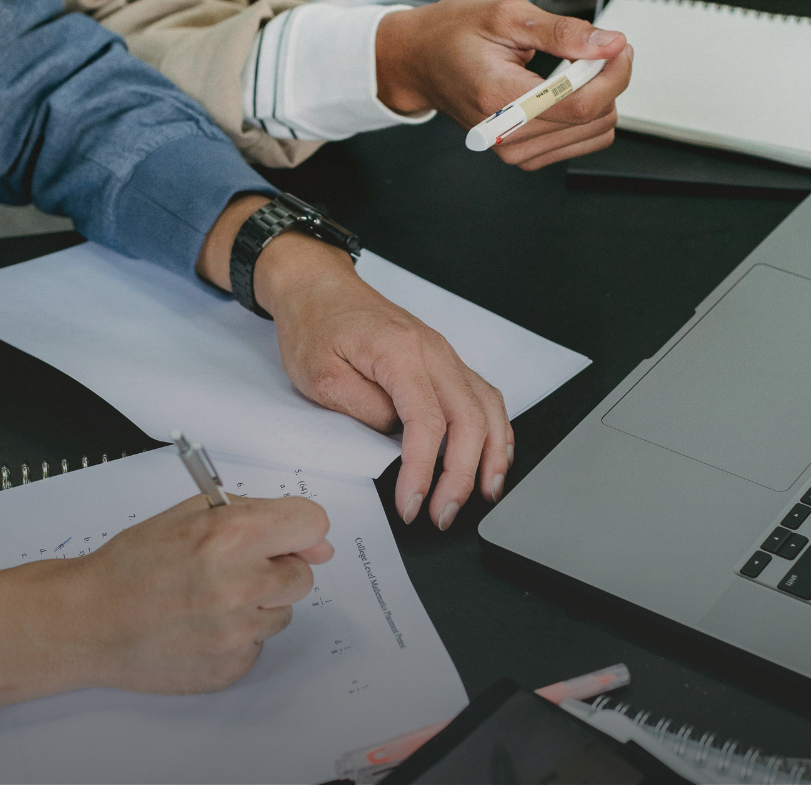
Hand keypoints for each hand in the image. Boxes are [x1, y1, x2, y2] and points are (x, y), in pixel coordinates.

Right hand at [0, 495, 332, 713]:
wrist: (89, 622)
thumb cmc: (132, 564)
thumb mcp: (189, 515)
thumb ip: (255, 515)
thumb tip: (318, 542)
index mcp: (233, 536)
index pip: (312, 523)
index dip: (299, 528)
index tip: (285, 536)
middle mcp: (241, 585)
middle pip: (303, 575)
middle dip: (276, 568)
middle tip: (233, 569)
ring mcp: (237, 632)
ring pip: (282, 612)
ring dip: (257, 604)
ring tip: (208, 599)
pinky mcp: (231, 666)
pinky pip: (258, 645)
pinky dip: (237, 635)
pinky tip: (201, 626)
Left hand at [197, 196, 513, 529]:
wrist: (317, 286)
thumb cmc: (315, 325)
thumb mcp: (320, 377)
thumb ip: (363, 411)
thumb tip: (396, 440)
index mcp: (400, 353)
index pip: (427, 423)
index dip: (423, 471)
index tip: (413, 504)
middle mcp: (433, 351)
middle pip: (469, 420)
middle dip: (462, 475)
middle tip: (445, 513)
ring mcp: (443, 354)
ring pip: (487, 407)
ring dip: (492, 454)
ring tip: (485, 492)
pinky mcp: (443, 361)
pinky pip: (483, 396)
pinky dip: (496, 429)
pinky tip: (494, 454)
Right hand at [375, 0, 632, 170]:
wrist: (421, 62)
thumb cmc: (453, 36)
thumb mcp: (508, 16)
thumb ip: (563, 33)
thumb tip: (608, 44)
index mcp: (500, 98)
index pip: (580, 104)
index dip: (613, 74)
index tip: (619, 48)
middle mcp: (506, 134)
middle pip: (593, 119)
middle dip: (608, 80)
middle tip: (598, 50)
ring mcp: (513, 150)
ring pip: (593, 134)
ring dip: (599, 98)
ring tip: (578, 69)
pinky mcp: (521, 155)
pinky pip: (579, 143)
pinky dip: (586, 116)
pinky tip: (569, 92)